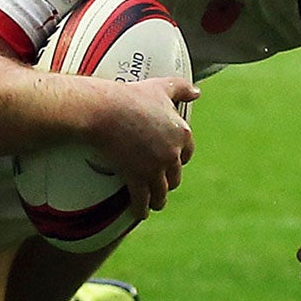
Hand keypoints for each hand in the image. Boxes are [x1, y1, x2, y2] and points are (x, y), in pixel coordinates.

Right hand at [89, 76, 198, 217]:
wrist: (103, 110)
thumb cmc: (129, 95)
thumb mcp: (159, 86)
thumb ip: (180, 88)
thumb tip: (198, 92)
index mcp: (181, 132)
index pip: (187, 152)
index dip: (179, 159)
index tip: (171, 162)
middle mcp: (173, 152)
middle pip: (175, 174)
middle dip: (168, 180)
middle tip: (158, 184)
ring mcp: (156, 167)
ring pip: (161, 191)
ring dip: (158, 199)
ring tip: (152, 203)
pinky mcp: (138, 178)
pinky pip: (143, 200)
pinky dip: (141, 209)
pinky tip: (139, 213)